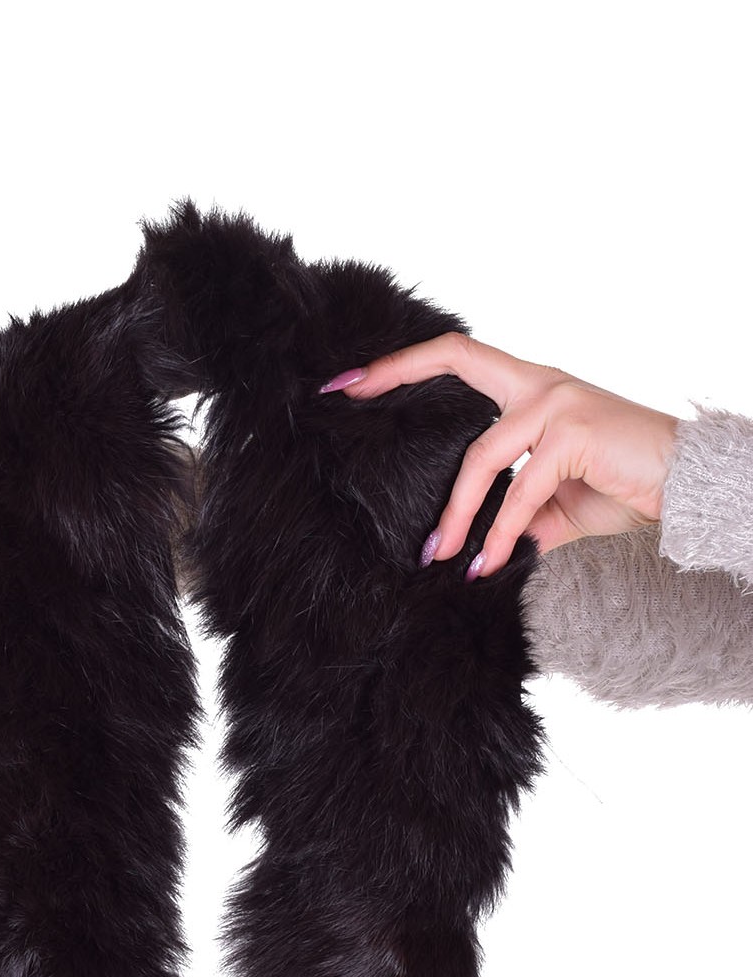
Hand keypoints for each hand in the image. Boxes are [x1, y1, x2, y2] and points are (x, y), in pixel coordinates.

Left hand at [319, 333, 679, 578]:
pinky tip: (487, 565)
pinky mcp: (574, 432)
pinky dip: (499, 535)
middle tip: (341, 403)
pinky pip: (519, 492)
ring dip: (455, 513)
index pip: (458, 356)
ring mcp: (557, 402)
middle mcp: (540, 382)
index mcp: (532, 387)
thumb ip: (514, 512)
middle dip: (393, 378)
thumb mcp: (557, 502)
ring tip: (436, 556)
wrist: (691, 487)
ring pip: (481, 457)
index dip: (404, 362)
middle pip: (456, 363)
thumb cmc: (627, 486)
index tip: (351, 379)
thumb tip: (471, 548)